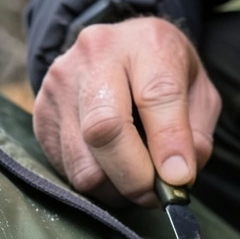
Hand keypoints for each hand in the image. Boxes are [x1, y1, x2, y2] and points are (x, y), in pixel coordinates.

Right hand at [33, 17, 220, 205]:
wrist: (118, 50)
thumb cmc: (163, 74)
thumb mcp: (198, 92)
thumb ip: (195, 133)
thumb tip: (176, 176)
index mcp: (148, 44)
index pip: (157, 95)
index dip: (168, 143)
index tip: (178, 178)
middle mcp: (96, 56)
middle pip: (105, 128)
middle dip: (134, 176)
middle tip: (154, 194)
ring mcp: (61, 84)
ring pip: (82, 160)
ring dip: (113, 188)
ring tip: (135, 184)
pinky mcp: (41, 113)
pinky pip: (66, 168)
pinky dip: (93, 183)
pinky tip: (111, 170)